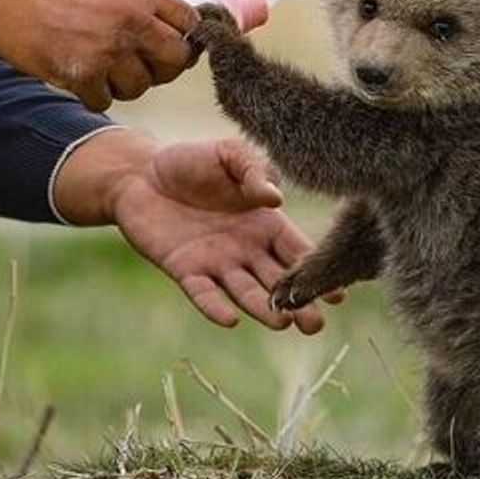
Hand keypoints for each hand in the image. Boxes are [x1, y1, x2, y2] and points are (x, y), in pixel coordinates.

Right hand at [0, 0, 197, 110]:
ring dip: (128, 84)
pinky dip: (97, 95)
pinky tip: (85, 80)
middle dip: (165, 67)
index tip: (176, 45)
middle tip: (148, 66)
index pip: (189, 23)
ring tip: (109, 71)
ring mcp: (107, 51)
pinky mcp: (82, 75)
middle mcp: (131, 22)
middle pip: (176, 60)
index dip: (186, 37)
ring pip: (142, 86)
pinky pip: (106, 100)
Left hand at [52, 129, 329, 332]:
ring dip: (264, 309)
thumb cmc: (191, 161)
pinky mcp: (185, 270)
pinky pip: (203, 293)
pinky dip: (215, 307)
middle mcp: (246, 249)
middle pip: (279, 281)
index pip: (298, 251)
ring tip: (284, 323)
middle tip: (315, 324)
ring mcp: (217, 263)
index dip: (316, 268)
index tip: (339, 291)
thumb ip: (254, 171)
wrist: (140, 172)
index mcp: (265, 222)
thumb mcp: (229, 154)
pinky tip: (230, 320)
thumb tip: (275, 198)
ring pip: (246, 292)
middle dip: (299, 302)